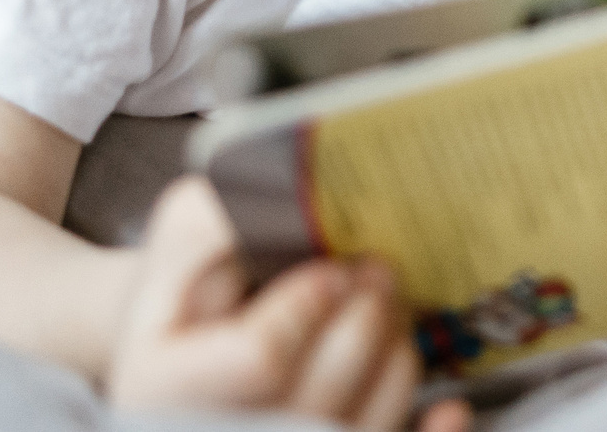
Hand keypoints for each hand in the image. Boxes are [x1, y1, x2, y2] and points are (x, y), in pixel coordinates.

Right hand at [109, 177, 465, 431]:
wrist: (190, 354)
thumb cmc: (194, 293)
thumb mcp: (179, 246)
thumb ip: (211, 221)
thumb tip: (275, 196)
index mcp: (162, 387)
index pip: (259, 357)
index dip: (306, 306)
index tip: (331, 271)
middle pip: (323, 387)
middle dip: (367, 313)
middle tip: (380, 269)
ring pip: (368, 416)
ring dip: (395, 347)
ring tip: (386, 305)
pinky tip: (445, 409)